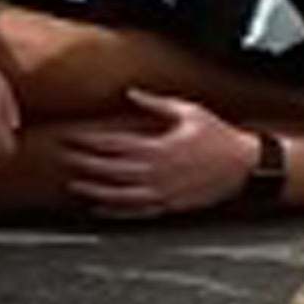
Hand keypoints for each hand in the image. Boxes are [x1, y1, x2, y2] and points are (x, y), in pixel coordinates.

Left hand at [59, 89, 256, 219]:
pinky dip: (115, 211)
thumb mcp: (187, 111)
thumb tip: (131, 92)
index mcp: (157, 147)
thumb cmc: (217, 135)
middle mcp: (155, 172)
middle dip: (83, 162)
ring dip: (94, 189)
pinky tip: (98, 209)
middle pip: (110, 169)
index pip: (113, 143)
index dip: (88, 140)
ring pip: (118, 194)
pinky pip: (135, 212)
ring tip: (74, 184)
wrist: (242, 166)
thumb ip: (155, 104)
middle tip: (62, 157)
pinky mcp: (168, 206)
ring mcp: (161, 192)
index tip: (70, 135)